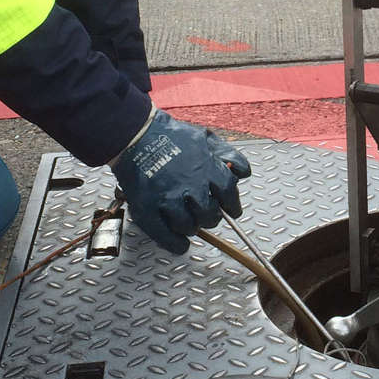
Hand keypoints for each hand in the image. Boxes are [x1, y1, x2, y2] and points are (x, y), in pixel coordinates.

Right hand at [111, 109, 250, 253]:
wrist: (135, 134)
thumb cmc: (170, 134)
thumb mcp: (205, 138)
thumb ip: (227, 154)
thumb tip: (243, 172)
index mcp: (206, 168)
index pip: (228, 194)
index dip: (232, 204)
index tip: (232, 210)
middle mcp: (190, 186)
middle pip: (210, 214)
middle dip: (211, 217)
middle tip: (207, 214)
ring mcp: (167, 198)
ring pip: (189, 226)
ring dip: (192, 227)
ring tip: (189, 221)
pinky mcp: (147, 208)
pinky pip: (164, 235)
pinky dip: (175, 243)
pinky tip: (180, 244)